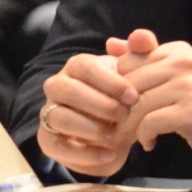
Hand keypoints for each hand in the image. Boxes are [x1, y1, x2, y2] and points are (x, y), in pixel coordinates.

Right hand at [36, 51, 143, 177]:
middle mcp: (57, 87)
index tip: (132, 96)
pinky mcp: (49, 141)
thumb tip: (142, 37)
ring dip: (88, 126)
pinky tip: (108, 153)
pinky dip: (84, 153)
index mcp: (76, 68)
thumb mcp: (135, 77)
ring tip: (113, 134)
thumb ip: (141, 54)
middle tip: (124, 114)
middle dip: (98, 103)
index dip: (108, 81)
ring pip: (58, 116)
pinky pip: (58, 146)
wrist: (115, 135)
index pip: (84, 66)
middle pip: (67, 89)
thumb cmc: (121, 100)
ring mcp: (50, 113)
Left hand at [111, 31, 191, 172]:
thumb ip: (144, 60)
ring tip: (133, 137)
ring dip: (130, 126)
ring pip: (138, 104)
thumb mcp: (175, 77)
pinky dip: (145, 136)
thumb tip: (111, 44)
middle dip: (119, 108)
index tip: (118, 106)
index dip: (117, 87)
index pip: (127, 62)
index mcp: (178, 51)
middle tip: (120, 127)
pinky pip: (151, 122)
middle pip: (129, 83)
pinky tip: (150, 143)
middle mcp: (185, 62)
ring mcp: (191, 86)